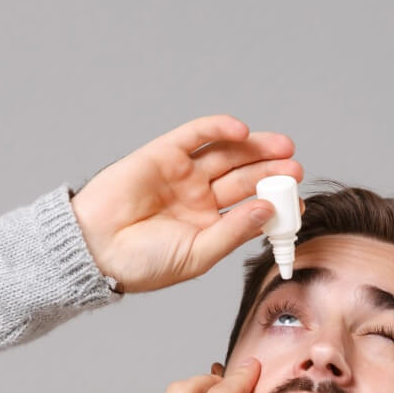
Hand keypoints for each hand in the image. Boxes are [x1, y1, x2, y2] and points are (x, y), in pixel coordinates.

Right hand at [71, 114, 304, 294]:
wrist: (95, 250)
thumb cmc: (140, 264)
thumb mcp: (197, 256)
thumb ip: (232, 232)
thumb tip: (266, 210)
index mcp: (207, 225)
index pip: (250, 208)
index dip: (275, 204)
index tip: (298, 206)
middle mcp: (198, 197)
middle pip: (244, 177)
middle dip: (272, 173)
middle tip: (295, 171)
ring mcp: (182, 174)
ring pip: (227, 154)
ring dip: (256, 149)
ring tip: (283, 150)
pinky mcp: (164, 153)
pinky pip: (197, 135)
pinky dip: (219, 128)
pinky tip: (242, 131)